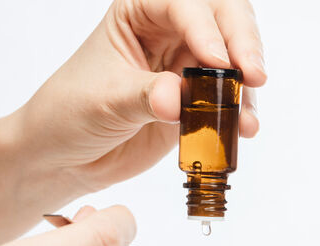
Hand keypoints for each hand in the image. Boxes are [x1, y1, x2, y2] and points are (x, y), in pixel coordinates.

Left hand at [15, 0, 265, 192]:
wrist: (66, 157)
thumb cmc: (70, 112)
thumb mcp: (104, 99)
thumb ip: (145, 96)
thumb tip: (177, 98)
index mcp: (140, 11)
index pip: (183, 4)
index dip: (205, 28)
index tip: (217, 61)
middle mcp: (170, 31)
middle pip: (222, 17)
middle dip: (243, 42)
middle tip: (253, 76)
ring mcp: (188, 65)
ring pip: (235, 58)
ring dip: (247, 85)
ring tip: (246, 116)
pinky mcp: (200, 101)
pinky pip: (231, 99)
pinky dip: (242, 112)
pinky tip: (244, 128)